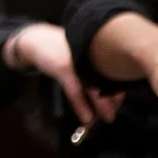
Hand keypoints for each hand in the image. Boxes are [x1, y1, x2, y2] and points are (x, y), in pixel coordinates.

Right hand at [6, 21, 124, 129]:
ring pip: (94, 87)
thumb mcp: (81, 54)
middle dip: (113, 98)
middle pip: (108, 79)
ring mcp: (77, 60)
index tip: (120, 98)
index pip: (116, 70)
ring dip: (102, 105)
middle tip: (115, 112)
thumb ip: (95, 66)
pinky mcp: (63, 68)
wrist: (36, 39)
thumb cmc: (63, 49)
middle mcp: (90, 52)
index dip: (120, 86)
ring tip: (107, 117)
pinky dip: (81, 106)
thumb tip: (113, 88)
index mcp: (97, 48)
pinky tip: (87, 118)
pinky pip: (75, 92)